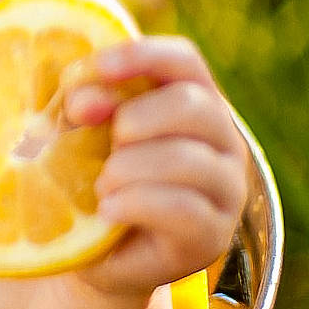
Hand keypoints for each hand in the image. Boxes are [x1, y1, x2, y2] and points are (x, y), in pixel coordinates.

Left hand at [62, 36, 248, 297]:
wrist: (99, 253)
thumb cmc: (96, 179)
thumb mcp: (85, 136)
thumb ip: (87, 109)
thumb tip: (82, 102)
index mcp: (195, 102)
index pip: (184, 60)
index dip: (143, 55)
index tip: (97, 68)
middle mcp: (223, 141)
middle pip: (191, 105)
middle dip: (133, 119)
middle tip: (102, 145)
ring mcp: (226, 189)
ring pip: (188, 159)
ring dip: (129, 168)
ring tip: (101, 185)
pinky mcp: (214, 235)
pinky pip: (182, 208)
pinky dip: (135, 203)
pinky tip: (107, 211)